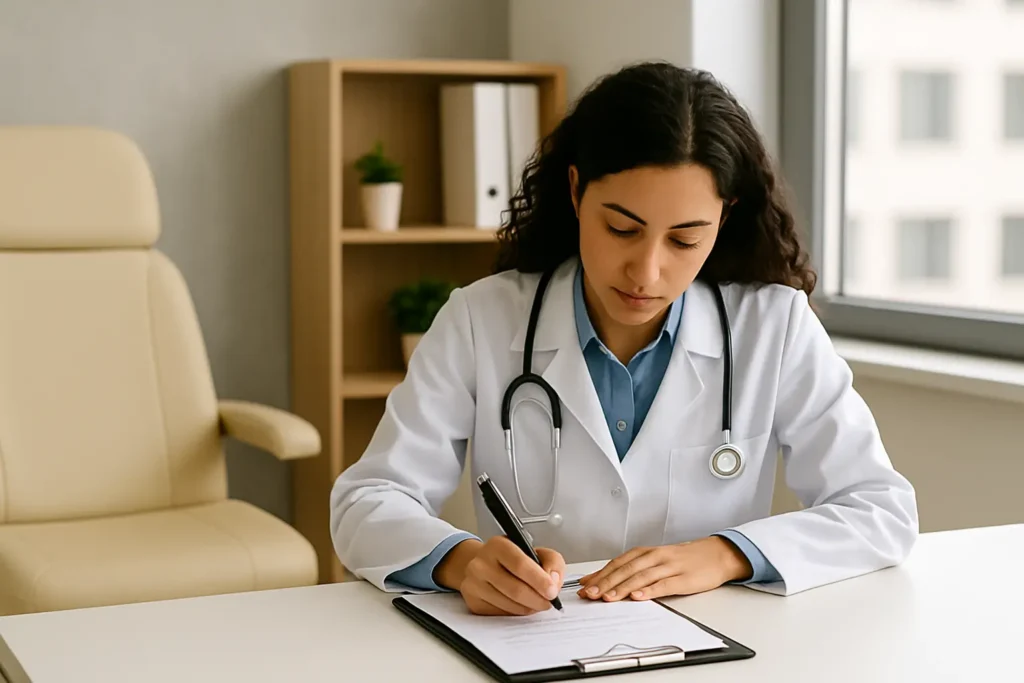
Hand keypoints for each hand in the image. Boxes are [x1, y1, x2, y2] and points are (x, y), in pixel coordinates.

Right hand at [435, 537, 565, 615]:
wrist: (483, 565)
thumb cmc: (512, 559)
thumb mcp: (534, 551)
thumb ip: (551, 561)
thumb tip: (553, 581)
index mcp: (498, 545)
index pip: (520, 564)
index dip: (539, 580)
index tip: (552, 591)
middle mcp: (481, 564)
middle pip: (515, 589)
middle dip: (538, 600)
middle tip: (549, 602)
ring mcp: (474, 584)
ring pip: (509, 605)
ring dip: (529, 608)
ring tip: (536, 602)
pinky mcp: (473, 602)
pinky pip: (501, 614)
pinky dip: (516, 613)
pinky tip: (521, 604)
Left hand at [577, 537, 750, 601]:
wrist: (715, 554)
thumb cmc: (683, 559)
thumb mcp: (656, 560)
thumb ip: (633, 570)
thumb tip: (605, 581)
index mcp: (646, 553)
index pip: (617, 563)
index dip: (600, 574)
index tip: (584, 586)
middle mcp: (654, 557)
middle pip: (626, 570)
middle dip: (605, 582)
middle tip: (590, 594)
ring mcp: (669, 567)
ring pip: (641, 576)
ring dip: (622, 587)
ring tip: (608, 598)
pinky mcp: (684, 578)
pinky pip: (664, 584)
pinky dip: (650, 591)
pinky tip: (638, 597)